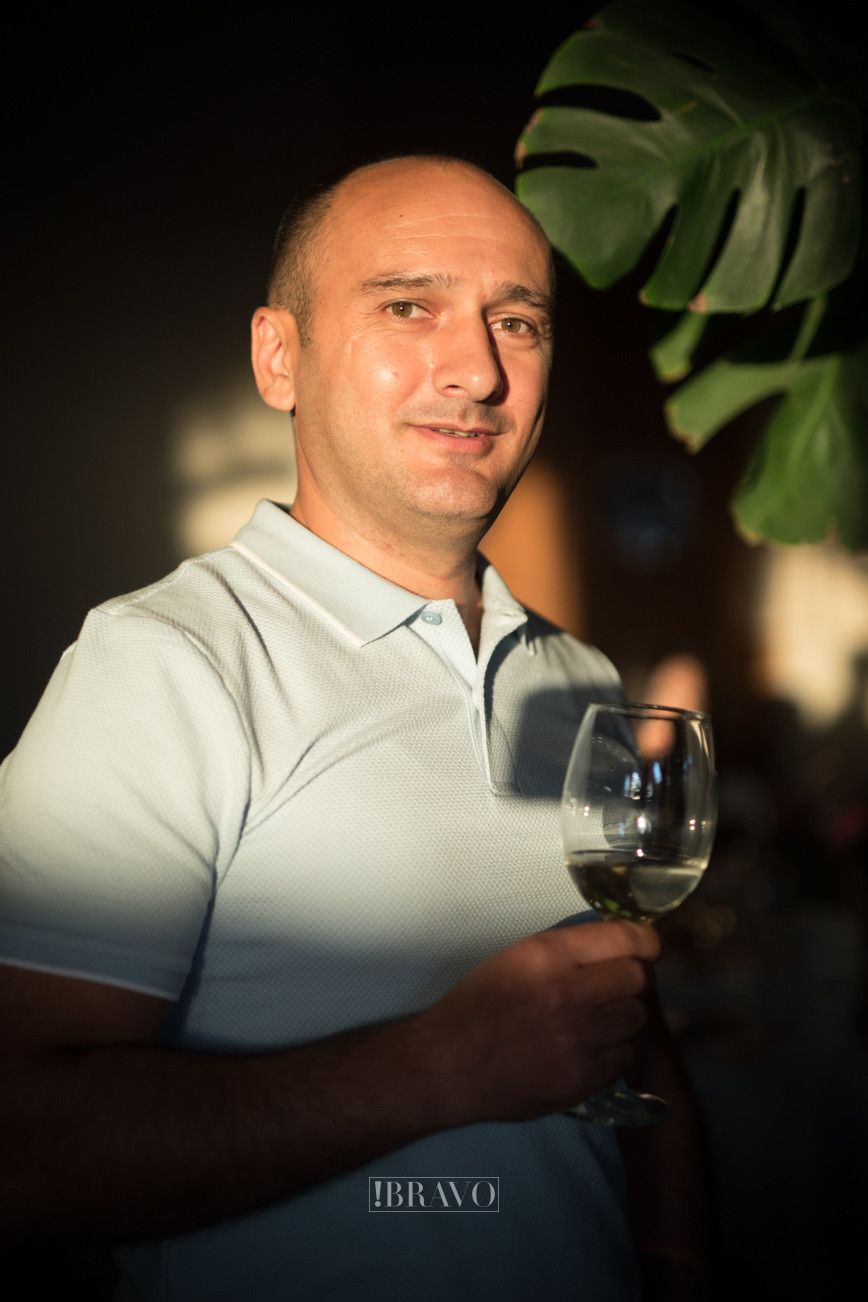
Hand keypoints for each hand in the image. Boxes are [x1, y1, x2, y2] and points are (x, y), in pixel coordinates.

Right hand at [416, 920, 660, 1126]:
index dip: (644, 941)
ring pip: (637, 1018)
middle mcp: (567, 993)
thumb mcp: (516, 958)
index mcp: (548, 954)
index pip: (624, 938)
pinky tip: (591, 1049)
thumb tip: (619, 946)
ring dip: (624, 1016)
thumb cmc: (478, 1004)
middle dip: (630, 979)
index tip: (647, 947)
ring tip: (601, 1020)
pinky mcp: (581, 1079)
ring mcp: (577, 1039)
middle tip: (613, 988)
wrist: (448, 1065)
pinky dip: (615, 1051)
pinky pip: (625, 1056)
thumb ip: (567, 951)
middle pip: (636, 978)